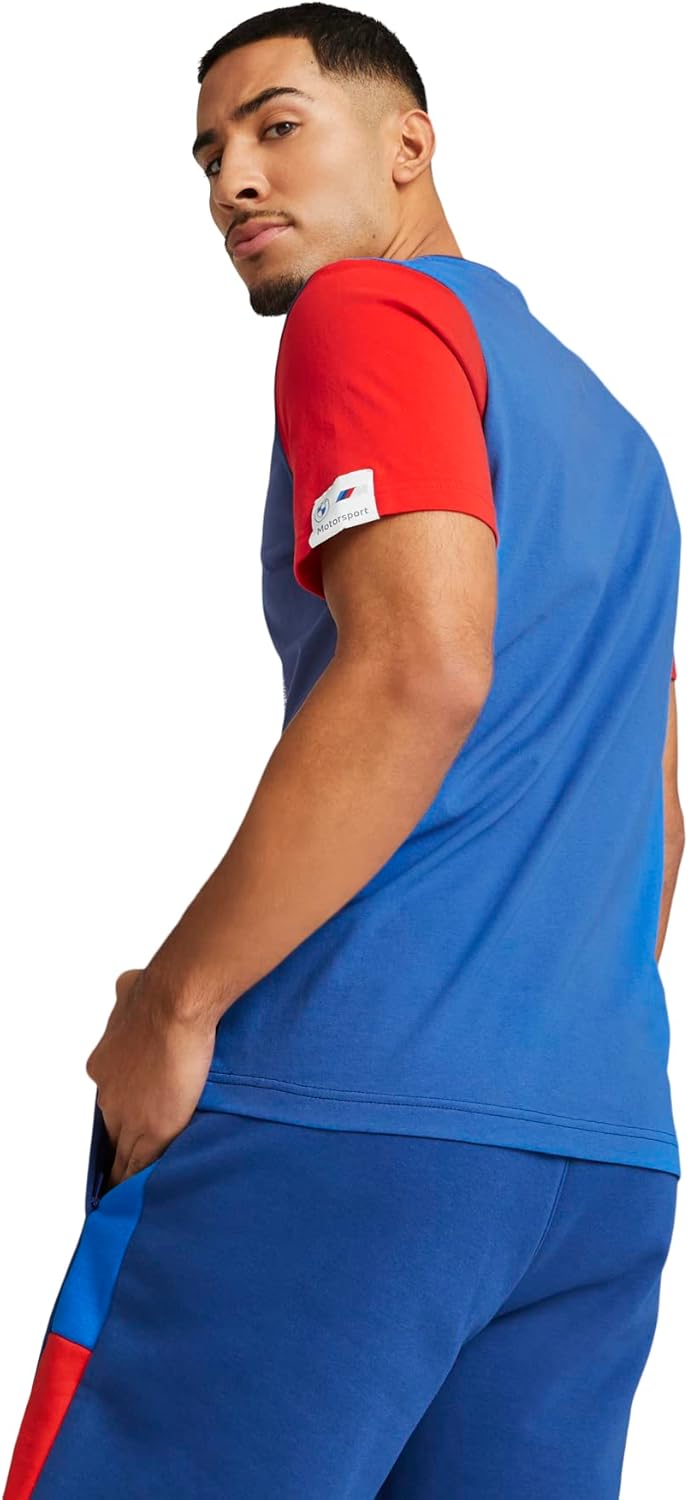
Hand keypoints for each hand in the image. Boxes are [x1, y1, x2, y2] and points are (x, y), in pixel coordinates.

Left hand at [85, 967, 216, 1188]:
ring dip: (128, 1167)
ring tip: (134, 1185)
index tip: (131, 1119)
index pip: (111, 1099)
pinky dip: (137, 1180)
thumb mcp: (130, 988)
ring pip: (123, 1151)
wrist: (175, 1002)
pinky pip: (138, 1164)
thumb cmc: (160, 993)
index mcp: (104, 1063)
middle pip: (113, 1127)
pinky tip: (139, 1192)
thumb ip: (129, 995)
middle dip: (124, 1138)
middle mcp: (109, 1090)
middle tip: (135, 1155)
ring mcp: (127, 1113)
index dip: (122, 1111)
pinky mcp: (151, 1129)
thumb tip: (129, 982)